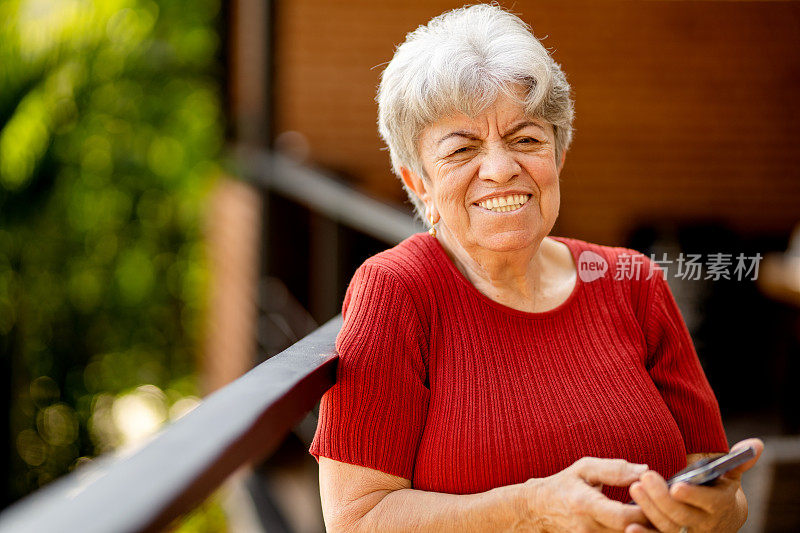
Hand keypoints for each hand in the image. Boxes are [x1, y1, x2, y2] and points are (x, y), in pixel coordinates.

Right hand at [523, 457, 651, 531]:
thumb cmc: (564, 484)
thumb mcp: (585, 468)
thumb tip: (646, 471)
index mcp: (584, 504)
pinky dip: (632, 532)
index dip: (645, 510)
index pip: (623, 516)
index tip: (658, 498)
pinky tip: (640, 524)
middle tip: (666, 511)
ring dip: (644, 530)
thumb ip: (615, 469)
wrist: (539, 509)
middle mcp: (587, 528)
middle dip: (652, 523)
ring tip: (657, 517)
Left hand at [625, 438, 763, 532]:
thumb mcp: (730, 476)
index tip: (677, 486)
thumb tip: (755, 445)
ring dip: (650, 511)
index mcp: (720, 505)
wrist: (720, 520)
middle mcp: (705, 524)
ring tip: (634, 490)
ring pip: (669, 527)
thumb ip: (738, 461)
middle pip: (683, 515)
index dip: (694, 496)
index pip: (709, 503)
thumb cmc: (719, 489)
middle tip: (644, 479)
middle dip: (662, 498)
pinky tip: (631, 526)